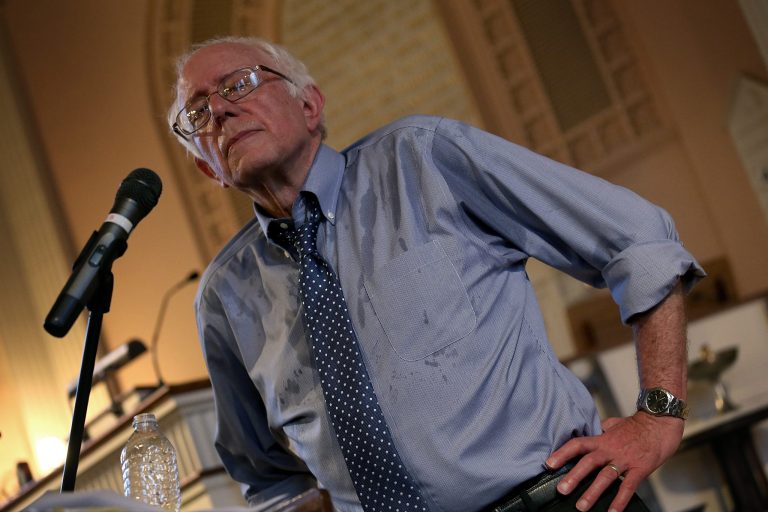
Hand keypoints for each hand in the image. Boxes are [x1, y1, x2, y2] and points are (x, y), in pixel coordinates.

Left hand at [545, 412, 683, 510]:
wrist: (661, 422)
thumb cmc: (637, 425)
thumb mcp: (613, 424)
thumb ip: (600, 431)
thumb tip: (588, 434)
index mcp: (602, 438)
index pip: (578, 444)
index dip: (562, 453)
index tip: (549, 464)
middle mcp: (610, 449)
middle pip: (588, 462)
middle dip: (573, 476)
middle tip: (561, 489)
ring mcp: (625, 459)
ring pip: (605, 477)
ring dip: (592, 492)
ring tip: (581, 506)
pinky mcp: (640, 468)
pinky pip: (628, 486)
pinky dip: (620, 500)